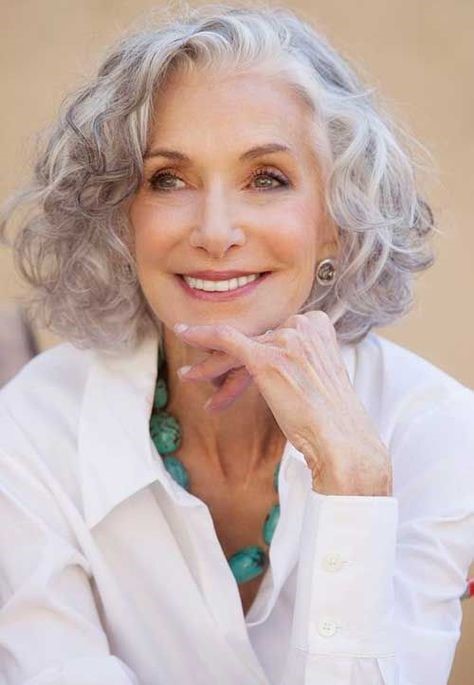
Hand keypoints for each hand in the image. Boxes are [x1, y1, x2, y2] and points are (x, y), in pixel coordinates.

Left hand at [173, 312, 391, 495]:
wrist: (342, 443)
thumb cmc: (332, 419)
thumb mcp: (317, 377)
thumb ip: (298, 360)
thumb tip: (274, 365)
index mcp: (319, 325)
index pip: (273, 333)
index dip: (252, 353)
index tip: (237, 375)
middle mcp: (303, 326)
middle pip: (254, 339)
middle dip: (228, 363)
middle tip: (206, 376)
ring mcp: (286, 341)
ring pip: (236, 344)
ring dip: (212, 364)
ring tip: (190, 376)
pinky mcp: (268, 359)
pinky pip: (226, 339)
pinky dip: (202, 335)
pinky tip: (183, 333)